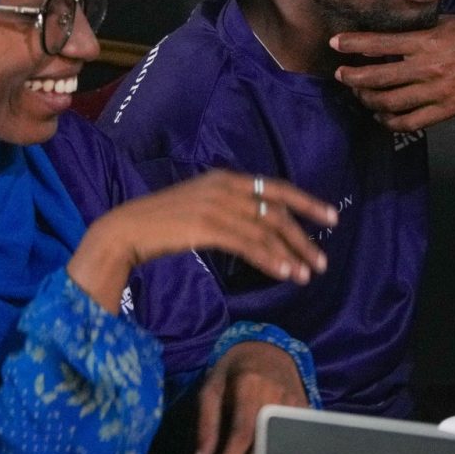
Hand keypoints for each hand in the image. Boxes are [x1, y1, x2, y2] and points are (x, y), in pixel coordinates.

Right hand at [68, 172, 338, 310]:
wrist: (124, 230)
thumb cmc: (161, 225)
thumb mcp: (200, 206)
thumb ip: (229, 210)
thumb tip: (260, 228)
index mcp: (225, 178)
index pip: (275, 188)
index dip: (306, 202)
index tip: (331, 217)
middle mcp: (225, 187)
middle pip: (276, 211)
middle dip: (303, 236)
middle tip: (323, 260)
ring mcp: (216, 205)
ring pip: (265, 230)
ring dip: (291, 254)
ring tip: (308, 274)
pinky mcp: (206, 226)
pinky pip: (248, 244)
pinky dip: (270, 260)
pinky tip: (284, 273)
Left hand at [195, 340, 307, 453]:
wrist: (269, 348)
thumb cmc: (234, 370)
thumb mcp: (211, 389)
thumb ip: (206, 424)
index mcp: (251, 387)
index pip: (242, 433)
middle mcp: (277, 396)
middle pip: (264, 445)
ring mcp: (296, 403)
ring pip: (282, 445)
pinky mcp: (306, 410)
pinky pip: (295, 440)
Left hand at [332, 14, 454, 132]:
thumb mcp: (444, 21)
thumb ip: (417, 29)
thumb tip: (388, 32)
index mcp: (426, 41)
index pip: (379, 43)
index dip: (353, 44)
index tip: (335, 43)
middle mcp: (428, 67)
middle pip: (377, 78)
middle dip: (352, 77)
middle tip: (341, 75)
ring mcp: (437, 92)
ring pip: (389, 102)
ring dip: (367, 99)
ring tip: (361, 94)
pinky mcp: (446, 110)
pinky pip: (409, 122)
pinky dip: (389, 120)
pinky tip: (381, 114)